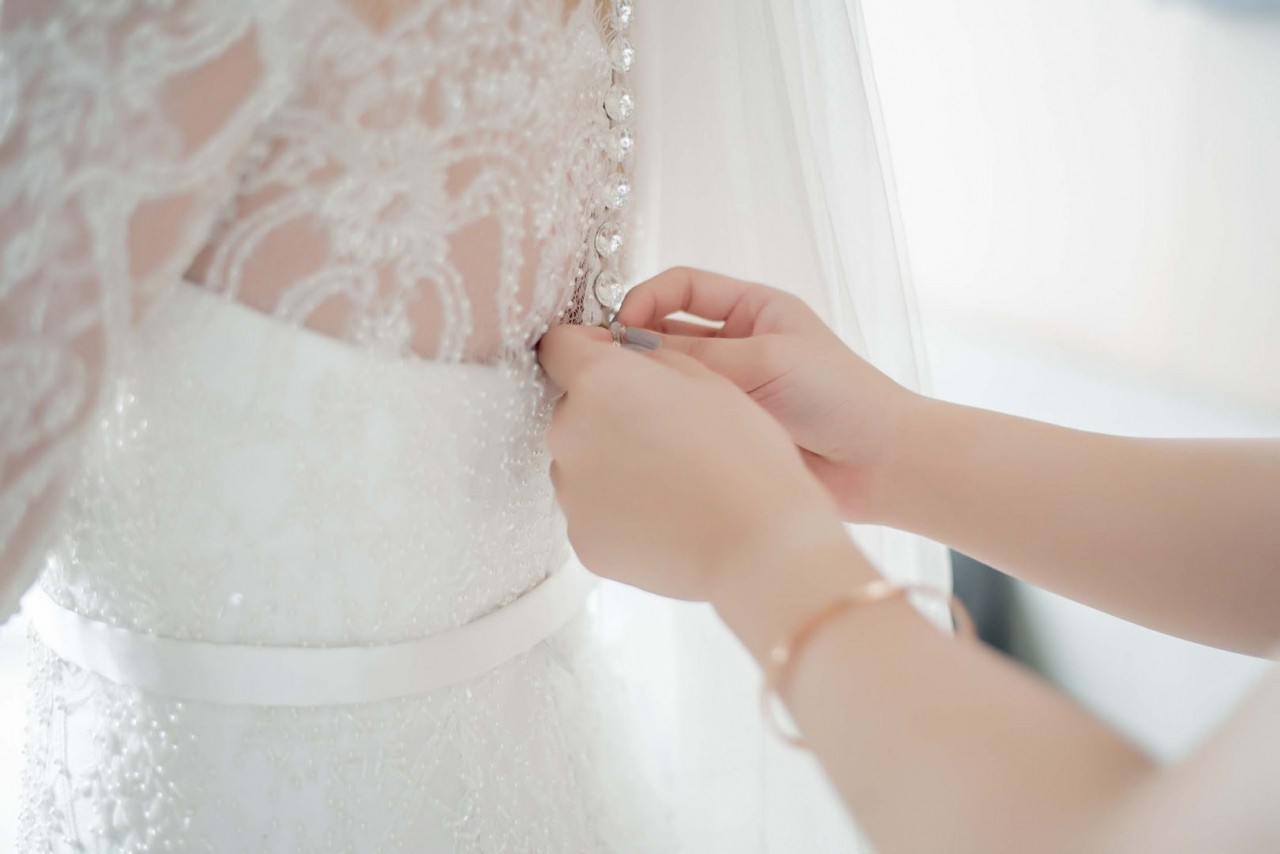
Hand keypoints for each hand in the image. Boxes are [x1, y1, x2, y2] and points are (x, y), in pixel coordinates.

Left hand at [537, 324, 846, 601]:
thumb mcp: (707, 378)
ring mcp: (571, 492)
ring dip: (611, 461)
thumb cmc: (742, 456)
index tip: (615, 361)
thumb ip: (649, 358)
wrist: (757, 544)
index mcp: (599, 383)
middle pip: (573, 409)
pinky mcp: (582, 538)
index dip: (586, 348)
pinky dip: (618, 508)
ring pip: (581, 461)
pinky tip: (663, 515)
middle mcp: (569, 433)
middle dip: (608, 412)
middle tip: (662, 431)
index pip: (559, 346)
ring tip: (668, 480)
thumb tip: (622, 358)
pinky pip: (592, 509)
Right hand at [618, 267, 916, 520]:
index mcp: (753, 309)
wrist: (880, 464)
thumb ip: (698, 356)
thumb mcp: (767, 358)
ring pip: (671, 378)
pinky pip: (682, 418)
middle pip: (667, 331)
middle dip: (635, 344)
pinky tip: (642, 428)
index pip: (682, 287)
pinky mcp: (726, 430)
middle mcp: (737, 345)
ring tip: (621, 399)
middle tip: (606, 368)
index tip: (620, 325)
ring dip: (647, 384)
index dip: (646, 298)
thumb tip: (628, 349)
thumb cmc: (839, 396)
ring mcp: (730, 389)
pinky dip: (659, 419)